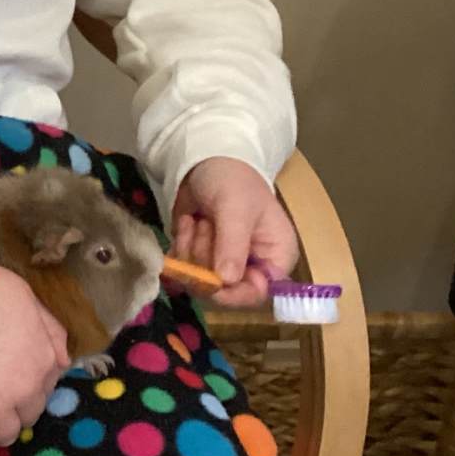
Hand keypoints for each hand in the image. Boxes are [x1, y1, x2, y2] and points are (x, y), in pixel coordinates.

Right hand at [0, 267, 69, 455]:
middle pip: (29, 414)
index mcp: (44, 358)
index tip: (7, 373)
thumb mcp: (26, 297)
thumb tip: (64, 361)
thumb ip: (49, 330)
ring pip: (7, 434)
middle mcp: (27, 387)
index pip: (46, 387)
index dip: (27, 381)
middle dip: (14, 404)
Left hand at [171, 157, 299, 308]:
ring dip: (191, 246)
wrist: (206, 160)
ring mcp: (223, 264)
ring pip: (198, 279)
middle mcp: (251, 266)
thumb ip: (233, 244)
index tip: (210, 283)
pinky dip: (180, 244)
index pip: (259, 293)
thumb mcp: (236, 208)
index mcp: (275, 256)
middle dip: (206, 258)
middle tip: (204, 226)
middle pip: (222, 290)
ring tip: (199, 218)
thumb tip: (227, 281)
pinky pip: (182, 267)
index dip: (234, 295)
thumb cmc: (232, 180)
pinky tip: (188, 221)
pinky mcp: (199, 257)